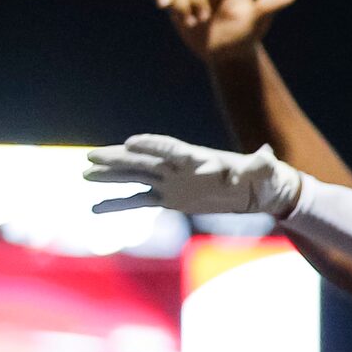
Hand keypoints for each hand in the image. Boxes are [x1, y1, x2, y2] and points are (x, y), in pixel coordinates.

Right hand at [85, 135, 304, 218]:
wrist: (258, 192)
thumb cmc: (263, 178)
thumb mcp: (265, 171)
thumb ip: (261, 163)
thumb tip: (267, 154)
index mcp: (199, 157)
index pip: (171, 148)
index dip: (153, 145)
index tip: (131, 142)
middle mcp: (179, 168)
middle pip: (144, 161)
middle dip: (119, 159)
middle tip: (91, 156)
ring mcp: (172, 183)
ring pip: (136, 179)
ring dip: (111, 178)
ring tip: (85, 175)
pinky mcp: (169, 200)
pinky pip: (140, 202)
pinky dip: (118, 205)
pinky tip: (95, 208)